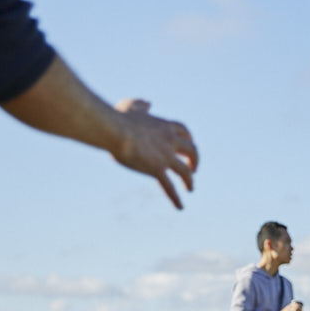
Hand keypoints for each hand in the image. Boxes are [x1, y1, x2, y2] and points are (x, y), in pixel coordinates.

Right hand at [0, 57, 198, 209]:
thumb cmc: (118, 118)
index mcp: (164, 126)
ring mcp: (165, 156)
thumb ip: (141, 105)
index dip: (188, 140)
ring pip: (186, 171)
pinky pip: (170, 186)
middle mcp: (169, 141)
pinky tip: (180, 207)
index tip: (188, 146)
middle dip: (195, 160)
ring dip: (190, 180)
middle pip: (192, 150)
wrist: (113, 129)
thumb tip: (148, 103)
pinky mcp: (157, 169)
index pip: (184, 132)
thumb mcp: (131, 106)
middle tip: (194, 168)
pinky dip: (176, 198)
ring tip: (190, 189)